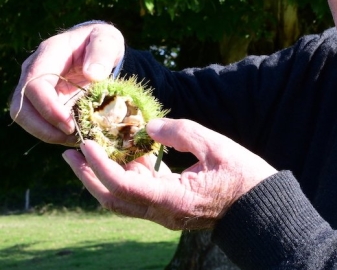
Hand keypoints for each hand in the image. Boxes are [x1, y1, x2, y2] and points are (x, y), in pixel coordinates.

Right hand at [9, 23, 124, 144]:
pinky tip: (76, 136)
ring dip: (47, 133)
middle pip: (22, 106)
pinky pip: (40, 121)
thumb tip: (93, 74)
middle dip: (43, 128)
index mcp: (48, 53)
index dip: (48, 107)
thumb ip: (103, 53)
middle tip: (72, 138)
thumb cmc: (101, 42)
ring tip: (76, 139)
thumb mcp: (108, 40)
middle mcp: (35, 71)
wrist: (98, 47)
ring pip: (26, 117)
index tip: (69, 124)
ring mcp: (36, 87)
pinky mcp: (44, 100)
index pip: (34, 84)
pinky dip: (55, 132)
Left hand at [62, 118, 277, 229]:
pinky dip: (126, 177)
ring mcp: (167, 214)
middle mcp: (164, 212)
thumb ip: (181, 132)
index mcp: (174, 198)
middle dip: (89, 176)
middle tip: (70, 152)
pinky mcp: (172, 209)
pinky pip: (140, 196)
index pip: (123, 185)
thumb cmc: (244, 175)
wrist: (262, 207)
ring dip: (103, 178)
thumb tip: (148, 126)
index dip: (100, 165)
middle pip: (115, 198)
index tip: (85, 144)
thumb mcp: (216, 146)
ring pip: (124, 200)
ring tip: (89, 154)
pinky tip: (126, 156)